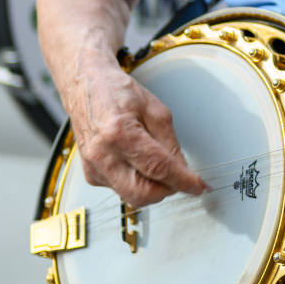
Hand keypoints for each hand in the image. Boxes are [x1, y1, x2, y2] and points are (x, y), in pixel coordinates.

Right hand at [66, 52, 207, 206]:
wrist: (86, 86)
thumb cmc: (117, 93)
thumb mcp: (156, 111)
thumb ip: (171, 145)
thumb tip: (184, 171)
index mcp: (119, 133)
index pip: (158, 168)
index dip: (183, 181)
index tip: (198, 187)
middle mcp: (102, 155)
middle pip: (142, 194)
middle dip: (167, 190)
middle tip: (180, 177)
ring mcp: (93, 167)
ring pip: (132, 196)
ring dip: (153, 187)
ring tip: (157, 163)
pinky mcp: (91, 174)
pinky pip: (121, 189)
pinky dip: (137, 181)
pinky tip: (138, 161)